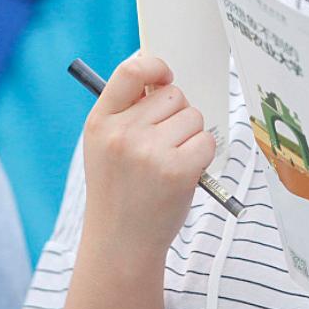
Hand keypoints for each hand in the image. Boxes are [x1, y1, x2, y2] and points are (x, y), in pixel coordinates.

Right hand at [79, 54, 215, 263]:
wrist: (121, 243)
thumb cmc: (119, 188)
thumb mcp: (104, 145)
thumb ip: (127, 110)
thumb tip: (163, 76)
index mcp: (100, 122)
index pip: (131, 71)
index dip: (155, 66)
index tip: (164, 77)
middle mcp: (123, 134)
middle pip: (174, 95)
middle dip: (176, 115)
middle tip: (161, 146)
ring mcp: (150, 152)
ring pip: (194, 117)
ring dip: (191, 136)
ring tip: (168, 163)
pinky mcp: (178, 170)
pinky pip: (207, 141)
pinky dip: (202, 155)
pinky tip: (183, 174)